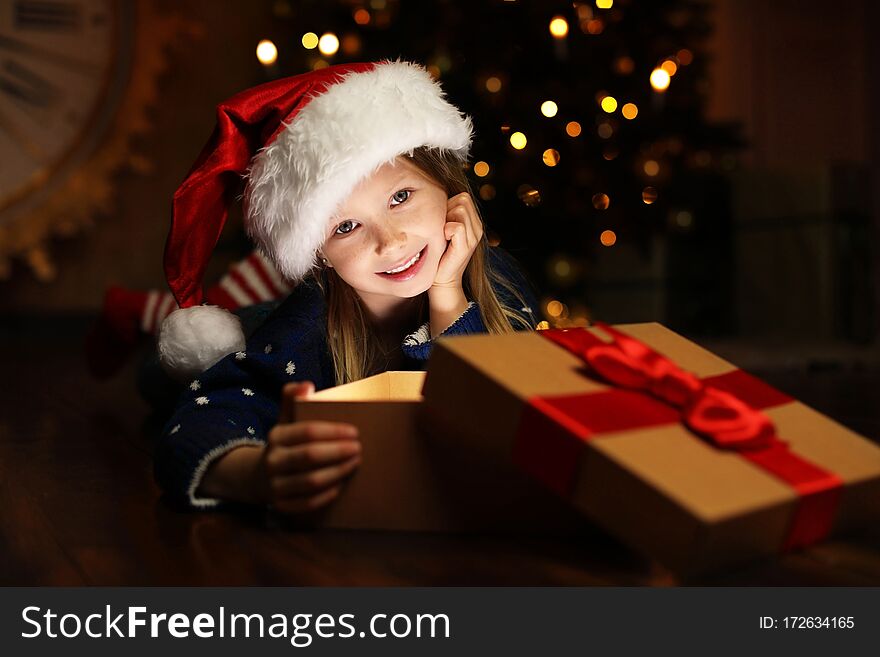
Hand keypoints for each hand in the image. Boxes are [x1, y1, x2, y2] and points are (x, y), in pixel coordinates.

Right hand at [259, 381, 361, 513]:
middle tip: (359, 448)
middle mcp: (272, 460)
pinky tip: (341, 484)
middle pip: (310, 456)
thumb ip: (293, 399)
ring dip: (338, 472)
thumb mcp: (284, 419)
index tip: (355, 432)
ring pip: (311, 481)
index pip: (308, 432)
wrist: (258, 476)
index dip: (334, 432)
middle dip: (339, 452)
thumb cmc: (284, 444)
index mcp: (276, 436)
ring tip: (355, 463)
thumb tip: (306, 385)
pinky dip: (327, 495)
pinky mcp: (281, 505)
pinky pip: (307, 503)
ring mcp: (275, 485)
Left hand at [432, 192, 483, 290]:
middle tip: (441, 228)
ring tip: (442, 235)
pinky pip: (457, 226)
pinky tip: (443, 240)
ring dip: (446, 219)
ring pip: (460, 209)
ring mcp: (474, 237)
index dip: (449, 204)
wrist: (441, 280)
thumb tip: (435, 196)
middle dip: (447, 209)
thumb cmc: (438, 253)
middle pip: (463, 199)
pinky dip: (446, 230)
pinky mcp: (466, 246)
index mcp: (474, 222)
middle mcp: (477, 228)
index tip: (442, 222)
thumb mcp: (443, 229)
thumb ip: (446, 214)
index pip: (463, 197)